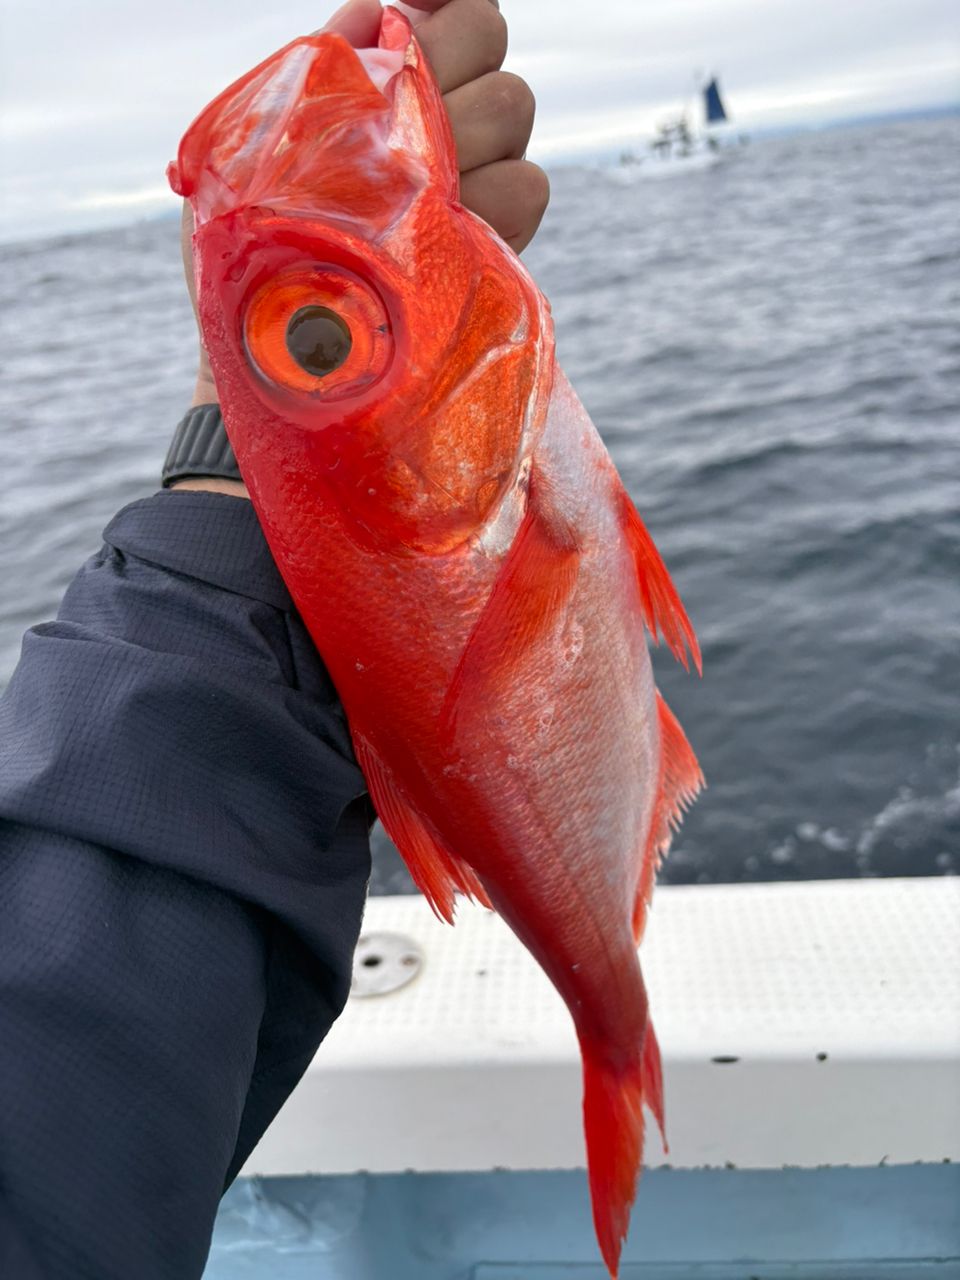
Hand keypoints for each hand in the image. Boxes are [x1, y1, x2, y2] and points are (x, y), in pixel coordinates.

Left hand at [181, 0, 546, 411]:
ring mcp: (477, 175)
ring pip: (514, 107)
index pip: (457, 7)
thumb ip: (315, 68)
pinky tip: (444, 227)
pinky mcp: (497, 238)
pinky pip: (530, 186)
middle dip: (448, 68)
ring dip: (467, 136)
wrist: (268, 341)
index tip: (409, 19)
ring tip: (412, 188)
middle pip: (490, 39)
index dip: (447, 1)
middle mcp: (442, 116)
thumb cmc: (248, 244)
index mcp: (388, 82)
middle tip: (400, 121)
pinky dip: (495, 201)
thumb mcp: (255, 147)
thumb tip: (375, 9)